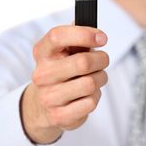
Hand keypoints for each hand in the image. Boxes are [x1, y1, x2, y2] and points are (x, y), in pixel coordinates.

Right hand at [21, 25, 108, 143]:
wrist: (43, 103)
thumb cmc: (61, 69)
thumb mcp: (64, 49)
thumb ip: (76, 35)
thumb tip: (92, 29)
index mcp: (42, 52)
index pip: (58, 36)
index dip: (84, 34)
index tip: (102, 38)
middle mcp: (42, 74)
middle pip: (82, 62)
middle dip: (101, 59)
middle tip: (102, 60)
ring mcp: (49, 97)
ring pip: (90, 83)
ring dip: (101, 78)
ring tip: (95, 77)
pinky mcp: (59, 116)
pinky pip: (91, 102)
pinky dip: (96, 96)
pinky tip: (88, 94)